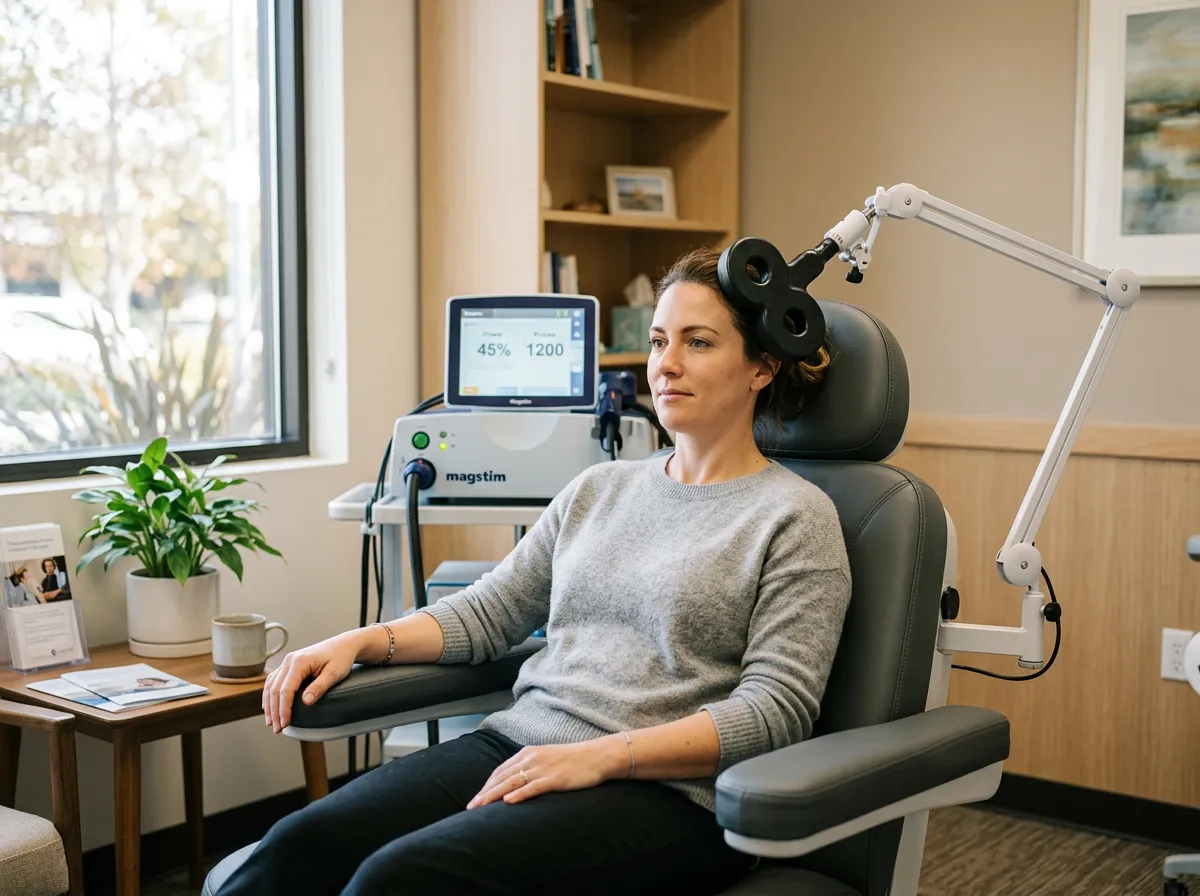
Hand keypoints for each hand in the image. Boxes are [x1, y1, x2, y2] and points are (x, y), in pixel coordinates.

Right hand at [262, 632, 359, 732]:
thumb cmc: (341, 658)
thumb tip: (306, 702)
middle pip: (274, 690)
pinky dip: (269, 696)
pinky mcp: (288, 666)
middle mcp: (289, 660)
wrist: (343, 645)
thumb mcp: (334, 673)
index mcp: (299, 661)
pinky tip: (270, 707)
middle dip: (274, 711)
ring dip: (269, 705)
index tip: (285, 723)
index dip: (284, 709)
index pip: (286, 690)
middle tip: (277, 729)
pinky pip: (273, 681)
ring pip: (270, 686)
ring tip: (272, 723)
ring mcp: (287, 662)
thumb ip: (320, 687)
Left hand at [466, 737, 629, 809]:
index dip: (486, 785)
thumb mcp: (547, 758)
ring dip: (493, 796)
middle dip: (484, 793)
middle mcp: (532, 759)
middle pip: (502, 778)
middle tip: (470, 807)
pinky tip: (508, 803)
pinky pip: (533, 787)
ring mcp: (543, 768)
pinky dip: (519, 795)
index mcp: (528, 753)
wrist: (597, 756)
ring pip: (512, 783)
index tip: (476, 798)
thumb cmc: (573, 760)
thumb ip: (530, 766)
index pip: (501, 770)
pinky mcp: (554, 778)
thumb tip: (516, 781)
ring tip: (480, 808)